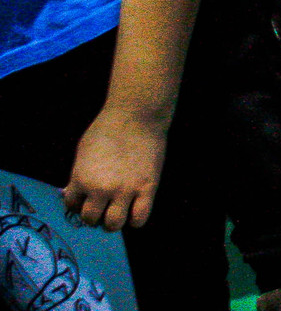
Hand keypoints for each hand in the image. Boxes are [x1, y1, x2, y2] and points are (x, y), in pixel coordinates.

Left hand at [64, 105, 168, 230]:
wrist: (137, 115)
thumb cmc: (107, 129)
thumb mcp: (83, 153)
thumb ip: (78, 176)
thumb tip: (75, 194)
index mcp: (81, 180)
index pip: (72, 205)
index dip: (79, 202)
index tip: (87, 198)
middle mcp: (101, 190)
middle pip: (91, 219)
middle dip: (95, 215)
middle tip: (103, 206)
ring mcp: (126, 190)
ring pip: (114, 224)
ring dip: (113, 221)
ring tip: (118, 210)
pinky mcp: (147, 188)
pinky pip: (139, 219)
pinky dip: (135, 219)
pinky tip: (135, 209)